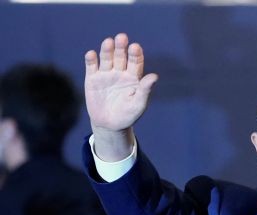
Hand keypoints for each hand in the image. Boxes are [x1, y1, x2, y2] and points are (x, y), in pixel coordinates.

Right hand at [84, 33, 157, 159]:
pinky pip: (91, 66)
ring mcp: (105, 74)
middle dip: (121, 47)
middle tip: (122, 37)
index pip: (135, 62)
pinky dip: (91, 60)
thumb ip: (145, 90)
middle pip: (121, 57)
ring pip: (106, 58)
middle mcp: (120, 72)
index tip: (135, 47)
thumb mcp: (138, 104)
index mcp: (133, 77)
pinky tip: (92, 55)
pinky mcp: (92, 78)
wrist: (110, 125)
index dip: (135, 54)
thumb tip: (154, 76)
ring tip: (108, 42)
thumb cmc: (128, 115)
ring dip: (107, 50)